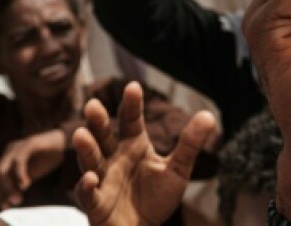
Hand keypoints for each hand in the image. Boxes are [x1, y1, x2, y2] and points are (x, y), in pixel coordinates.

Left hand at [0, 129, 65, 210]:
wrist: (70, 142)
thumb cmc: (51, 158)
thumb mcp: (32, 173)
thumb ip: (18, 182)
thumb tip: (6, 201)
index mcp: (8, 158)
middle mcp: (10, 151)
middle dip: (0, 193)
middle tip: (9, 206)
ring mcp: (18, 146)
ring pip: (3, 171)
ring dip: (8, 188)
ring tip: (18, 200)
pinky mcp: (29, 143)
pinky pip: (19, 161)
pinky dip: (19, 175)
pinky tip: (25, 185)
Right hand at [72, 82, 215, 225]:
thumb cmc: (157, 197)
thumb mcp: (178, 169)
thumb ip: (189, 144)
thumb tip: (209, 115)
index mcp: (133, 145)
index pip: (130, 120)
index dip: (131, 104)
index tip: (133, 86)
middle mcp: (114, 158)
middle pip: (104, 136)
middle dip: (97, 121)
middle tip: (93, 104)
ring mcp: (103, 180)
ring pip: (91, 161)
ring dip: (86, 149)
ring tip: (81, 134)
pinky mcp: (96, 204)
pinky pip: (88, 194)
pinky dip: (86, 186)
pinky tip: (90, 178)